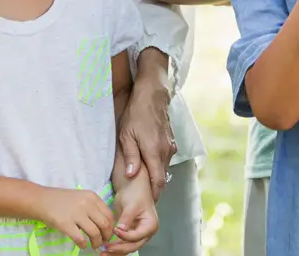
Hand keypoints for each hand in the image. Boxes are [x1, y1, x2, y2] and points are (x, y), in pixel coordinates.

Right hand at [36, 187, 115, 251]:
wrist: (42, 200)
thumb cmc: (62, 200)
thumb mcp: (81, 197)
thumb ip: (93, 207)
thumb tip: (104, 224)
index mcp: (92, 197)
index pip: (109, 214)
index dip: (111, 226)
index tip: (108, 233)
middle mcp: (87, 204)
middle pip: (104, 224)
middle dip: (106, 236)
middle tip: (103, 241)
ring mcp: (76, 214)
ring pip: (94, 233)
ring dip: (96, 242)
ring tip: (94, 246)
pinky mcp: (66, 224)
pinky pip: (80, 238)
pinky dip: (83, 245)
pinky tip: (82, 246)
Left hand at [105, 171, 159, 254]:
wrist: (132, 187)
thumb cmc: (136, 193)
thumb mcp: (132, 205)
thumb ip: (126, 219)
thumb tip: (119, 231)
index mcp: (150, 225)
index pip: (137, 236)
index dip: (125, 236)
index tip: (114, 231)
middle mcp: (146, 233)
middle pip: (132, 246)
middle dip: (119, 249)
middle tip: (105, 249)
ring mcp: (137, 235)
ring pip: (127, 248)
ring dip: (116, 252)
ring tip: (103, 253)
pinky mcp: (129, 235)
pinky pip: (123, 244)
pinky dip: (115, 248)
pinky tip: (105, 250)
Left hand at [118, 74, 176, 200]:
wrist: (152, 95)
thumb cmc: (136, 113)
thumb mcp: (126, 135)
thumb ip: (131, 156)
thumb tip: (132, 176)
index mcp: (154, 151)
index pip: (157, 181)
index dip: (153, 195)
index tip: (146, 204)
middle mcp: (166, 151)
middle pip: (162, 177)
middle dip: (154, 190)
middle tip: (143, 200)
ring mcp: (170, 146)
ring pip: (164, 168)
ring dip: (156, 177)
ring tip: (143, 185)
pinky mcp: (171, 141)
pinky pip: (165, 159)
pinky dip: (158, 166)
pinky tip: (148, 166)